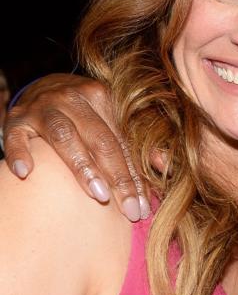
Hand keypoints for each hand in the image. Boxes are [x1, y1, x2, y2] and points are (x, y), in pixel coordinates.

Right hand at [2, 74, 146, 221]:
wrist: (40, 85)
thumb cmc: (83, 110)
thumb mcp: (110, 117)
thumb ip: (136, 142)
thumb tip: (165, 165)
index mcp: (103, 98)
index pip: (123, 142)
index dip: (135, 177)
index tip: (143, 207)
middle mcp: (74, 100)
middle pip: (101, 140)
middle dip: (117, 177)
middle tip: (128, 209)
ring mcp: (43, 108)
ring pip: (64, 137)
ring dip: (81, 166)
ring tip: (97, 194)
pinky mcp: (16, 118)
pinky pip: (17, 136)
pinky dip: (20, 153)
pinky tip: (26, 173)